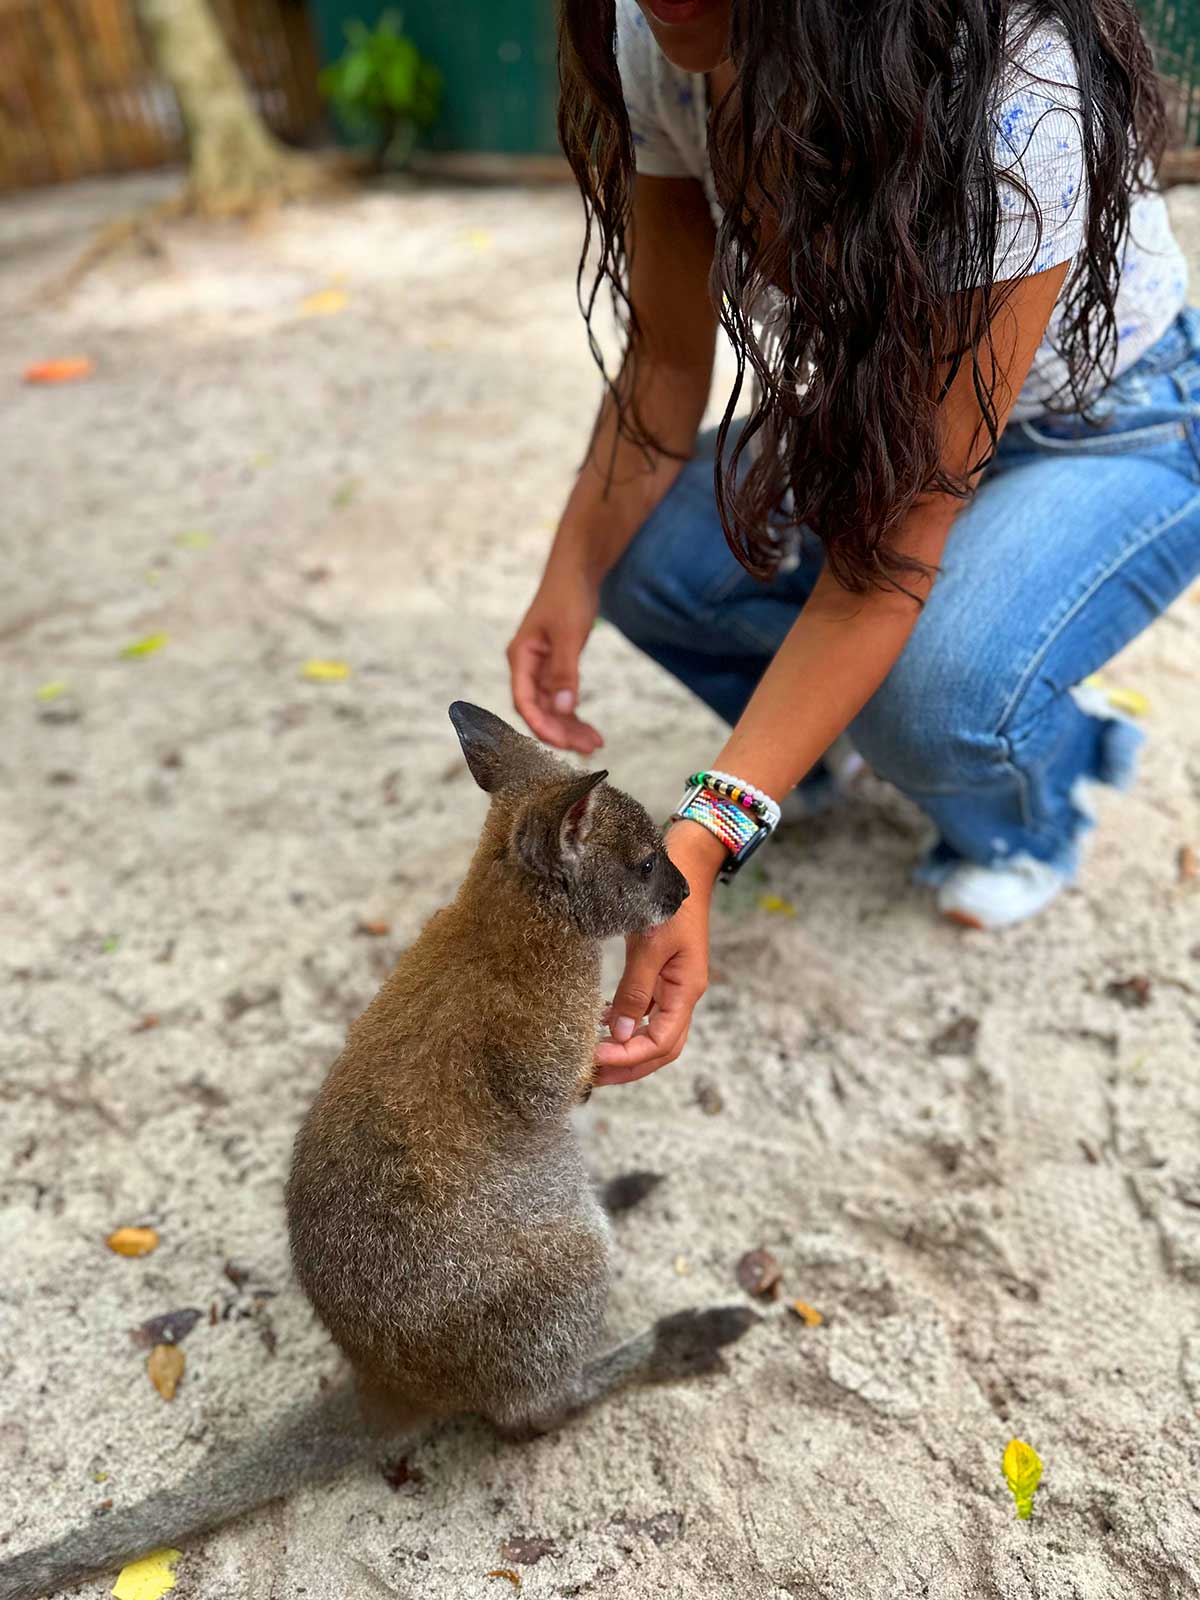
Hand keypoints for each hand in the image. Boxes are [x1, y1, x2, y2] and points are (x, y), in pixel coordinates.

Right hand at [507, 567, 602, 754]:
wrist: (577, 570)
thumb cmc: (568, 596)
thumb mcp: (568, 634)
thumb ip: (565, 672)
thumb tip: (565, 709)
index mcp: (521, 658)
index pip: (524, 701)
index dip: (541, 724)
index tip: (561, 742)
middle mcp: (527, 667)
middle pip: (539, 710)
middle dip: (561, 732)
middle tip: (587, 748)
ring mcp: (542, 669)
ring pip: (553, 709)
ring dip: (571, 728)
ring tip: (595, 745)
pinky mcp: (557, 668)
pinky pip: (563, 699)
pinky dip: (576, 716)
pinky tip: (591, 732)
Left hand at [593, 824, 724, 1085]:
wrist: (684, 868)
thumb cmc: (670, 904)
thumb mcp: (649, 946)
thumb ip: (635, 990)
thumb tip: (621, 1034)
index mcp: (686, 991)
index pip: (662, 1044)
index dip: (628, 1059)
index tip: (594, 1061)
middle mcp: (682, 995)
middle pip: (660, 1048)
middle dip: (627, 1067)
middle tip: (589, 1076)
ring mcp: (673, 987)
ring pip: (653, 1034)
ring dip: (625, 1051)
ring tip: (591, 1058)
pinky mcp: (661, 976)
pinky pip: (645, 1013)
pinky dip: (624, 1026)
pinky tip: (601, 1024)